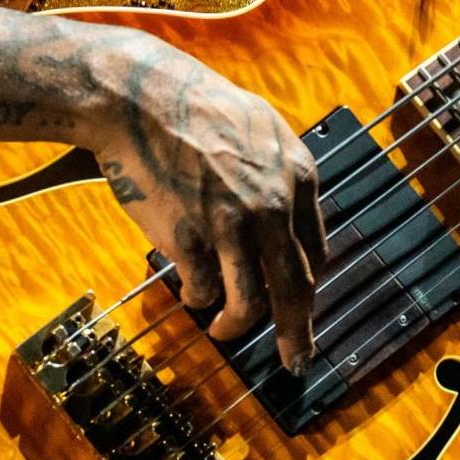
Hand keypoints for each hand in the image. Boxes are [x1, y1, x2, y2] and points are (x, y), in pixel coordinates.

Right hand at [84, 33, 326, 372]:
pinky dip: (198, 297)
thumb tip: (290, 220)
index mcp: (298, 177)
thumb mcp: (262, 131)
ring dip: (238, 326)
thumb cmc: (198, 112)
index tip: (303, 310)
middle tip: (297, 361)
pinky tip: (190, 291)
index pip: (317, 253)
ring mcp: (232, 225)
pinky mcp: (190, 239)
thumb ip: (282, 176)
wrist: (143, 99)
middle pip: (296, 288)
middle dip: (297, 334)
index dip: (308, 288)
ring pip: (251, 304)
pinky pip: (204, 290)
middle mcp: (273, 205)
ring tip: (224, 329)